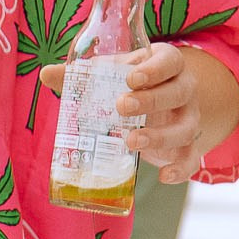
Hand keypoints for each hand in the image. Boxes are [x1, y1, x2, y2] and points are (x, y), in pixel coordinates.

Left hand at [34, 42, 205, 182]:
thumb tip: (46, 73)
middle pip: (179, 92)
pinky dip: (181, 169)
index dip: (154, 69)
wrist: (161, 105)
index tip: (131, 78)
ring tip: (131, 141)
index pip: (169, 61)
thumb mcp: (111, 73)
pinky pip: (192, 158)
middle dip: (152, 100)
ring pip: (186, 127)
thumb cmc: (130, 83)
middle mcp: (184, 89)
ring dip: (161, 136)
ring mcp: (189, 118)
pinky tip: (164, 177)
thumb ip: (83, 74)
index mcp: (167, 64)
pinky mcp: (187, 145)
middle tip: (122, 106)